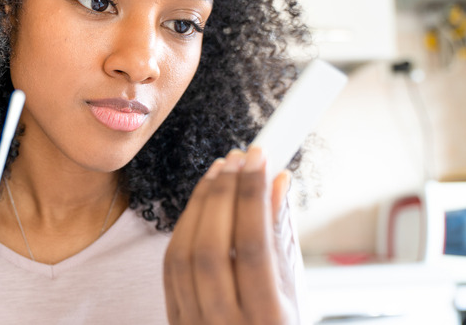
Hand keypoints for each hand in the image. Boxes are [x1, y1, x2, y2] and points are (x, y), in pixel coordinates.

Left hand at [163, 146, 298, 323]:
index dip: (253, 197)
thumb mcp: (295, 292)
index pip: (254, 247)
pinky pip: (171, 267)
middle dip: (224, 194)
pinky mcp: (174, 319)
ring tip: (220, 171)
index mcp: (267, 321)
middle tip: (238, 158)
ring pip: (183, 254)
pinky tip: (202, 203)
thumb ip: (282, 237)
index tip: (259, 159)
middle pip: (212, 247)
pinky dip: (185, 227)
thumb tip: (278, 182)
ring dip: (200, 204)